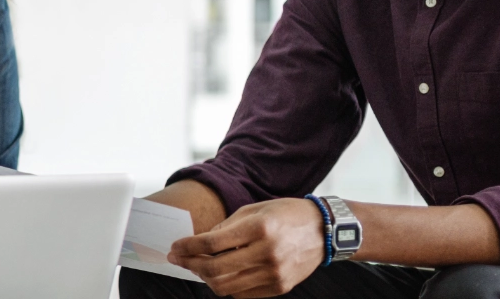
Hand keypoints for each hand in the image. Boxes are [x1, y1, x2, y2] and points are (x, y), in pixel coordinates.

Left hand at [168, 198, 324, 297]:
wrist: (324, 230)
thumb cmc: (285, 215)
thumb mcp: (253, 210)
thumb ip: (224, 227)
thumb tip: (198, 243)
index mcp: (258, 228)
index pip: (211, 244)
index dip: (187, 247)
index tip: (175, 247)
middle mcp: (267, 253)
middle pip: (215, 269)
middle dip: (190, 265)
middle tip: (179, 258)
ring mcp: (274, 274)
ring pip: (226, 287)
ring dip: (205, 277)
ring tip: (198, 266)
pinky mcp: (280, 288)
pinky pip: (242, 294)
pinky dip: (226, 285)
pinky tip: (222, 274)